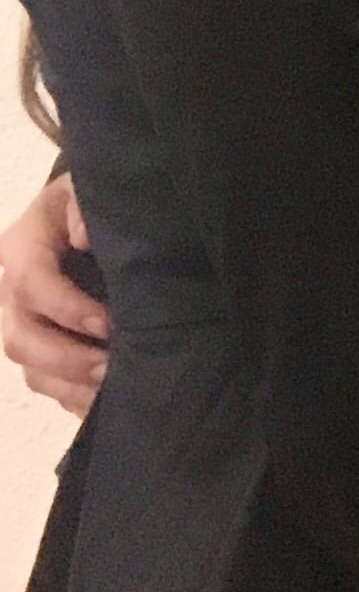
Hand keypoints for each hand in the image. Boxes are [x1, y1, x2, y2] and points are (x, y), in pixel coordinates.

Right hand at [1, 173, 103, 418]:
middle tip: (111, 366)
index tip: (108, 323)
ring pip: (31, 368)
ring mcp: (23, 325)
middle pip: (20, 337)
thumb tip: (82, 236)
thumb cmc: (92, 206)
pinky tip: (110, 400)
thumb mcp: (89, 191)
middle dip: (66, 357)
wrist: (92, 221)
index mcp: (20, 247)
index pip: (30, 282)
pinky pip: (48, 386)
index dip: (67, 307)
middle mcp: (12, 293)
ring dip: (72, 384)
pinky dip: (77, 397)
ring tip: (114, 388)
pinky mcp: (41, 351)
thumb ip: (85, 207)